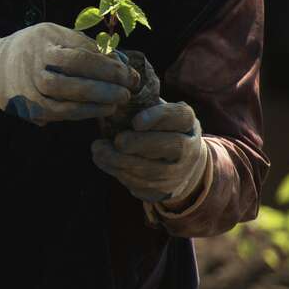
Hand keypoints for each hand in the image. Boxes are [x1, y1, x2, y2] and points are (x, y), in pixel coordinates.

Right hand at [0, 24, 138, 124]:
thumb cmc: (35, 49)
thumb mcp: (55, 36)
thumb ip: (85, 45)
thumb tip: (121, 61)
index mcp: (45, 38)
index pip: (83, 50)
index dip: (110, 62)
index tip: (128, 71)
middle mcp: (35, 59)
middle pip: (76, 69)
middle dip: (107, 80)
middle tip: (128, 88)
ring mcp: (31, 84)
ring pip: (68, 94)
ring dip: (99, 99)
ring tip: (118, 100)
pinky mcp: (31, 106)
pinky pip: (62, 112)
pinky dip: (86, 112)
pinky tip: (102, 109)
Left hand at [91, 101, 209, 204]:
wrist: (173, 162)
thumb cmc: (154, 128)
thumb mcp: (151, 112)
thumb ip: (137, 104)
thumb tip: (112, 98)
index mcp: (187, 122)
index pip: (180, 116)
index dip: (159, 117)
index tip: (136, 122)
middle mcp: (190, 148)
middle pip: (172, 146)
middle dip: (140, 143)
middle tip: (117, 140)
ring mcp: (179, 173)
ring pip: (153, 170)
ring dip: (121, 161)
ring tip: (98, 150)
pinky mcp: (164, 191)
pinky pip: (142, 185)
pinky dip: (119, 173)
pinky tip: (103, 161)